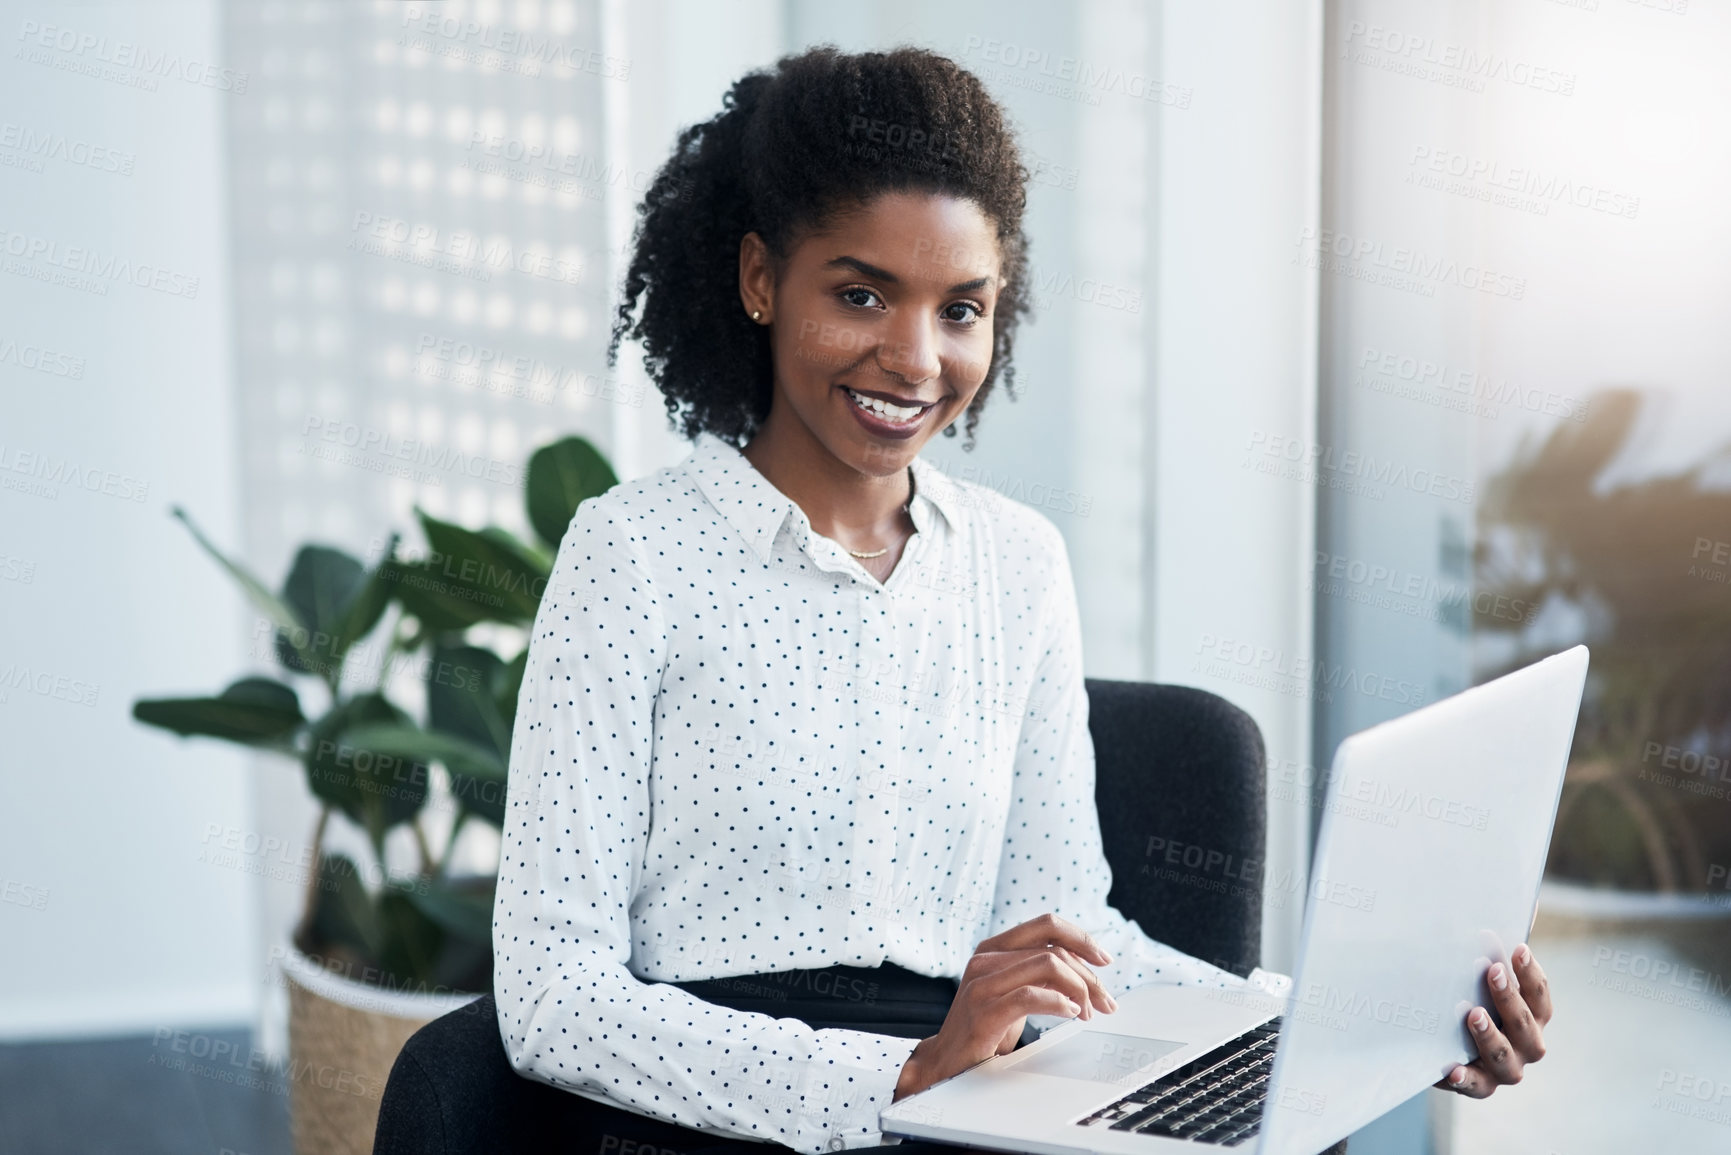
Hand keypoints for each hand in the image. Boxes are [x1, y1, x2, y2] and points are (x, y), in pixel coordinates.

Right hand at [893, 913, 1116, 1100]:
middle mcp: (986, 959)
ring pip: (1048, 965)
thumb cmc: (986, 1028)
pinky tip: (1071, 1014)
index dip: (1081, 938)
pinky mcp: (983, 1011)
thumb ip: (1039, 973)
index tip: (1104, 960)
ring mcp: (982, 984)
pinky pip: (1030, 996)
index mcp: (994, 948)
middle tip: (1105, 1002)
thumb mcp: (1014, 991)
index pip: (1046, 925)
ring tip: (1088, 1013)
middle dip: (1089, 976)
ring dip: (1079, 990)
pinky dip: (1059, 1003)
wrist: (948, 1063)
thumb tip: (1083, 967)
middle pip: (1054, 950)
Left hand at [1436, 942, 1552, 1097]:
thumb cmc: (1470, 998)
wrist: (1446, 1042)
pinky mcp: (1479, 1085)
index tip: (1518, 949)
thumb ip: (1495, 950)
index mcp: (1533, 1017)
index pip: (1540, 996)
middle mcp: (1525, 1045)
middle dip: (1511, 998)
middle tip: (1493, 971)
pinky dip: (1465, 1079)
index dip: (1531, 973)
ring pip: (1505, 1059)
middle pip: (1527, 1026)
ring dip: (1491, 1036)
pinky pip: (1475, 1086)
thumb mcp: (1479, 976)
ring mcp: (1504, 1069)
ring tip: (1473, 1014)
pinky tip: (1452, 1068)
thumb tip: (1520, 909)